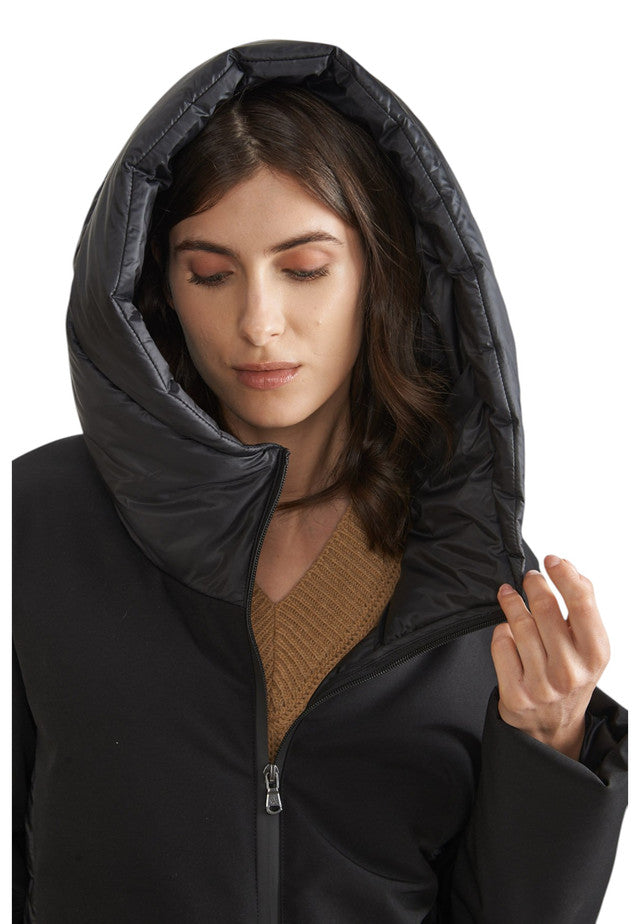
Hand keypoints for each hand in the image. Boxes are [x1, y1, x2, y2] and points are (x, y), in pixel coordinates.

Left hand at [491, 555, 609, 759]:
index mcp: (595, 654)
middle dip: (533, 584)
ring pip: (519, 624)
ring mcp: (542, 685)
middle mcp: (571, 671)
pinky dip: (501, 632)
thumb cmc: (571, 674)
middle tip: (529, 578)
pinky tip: (506, 631)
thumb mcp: (589, 646)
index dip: (564, 575)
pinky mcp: (515, 694)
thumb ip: (584, 608)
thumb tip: (568, 568)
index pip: (582, 602)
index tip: (552, 560)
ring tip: (509, 594)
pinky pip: (501, 645)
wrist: (553, 726)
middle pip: (545, 608)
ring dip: (511, 602)